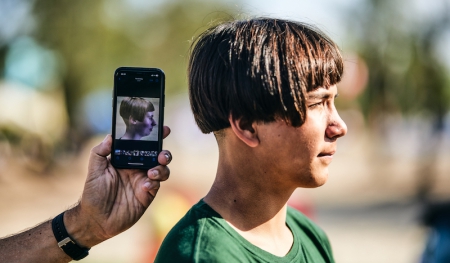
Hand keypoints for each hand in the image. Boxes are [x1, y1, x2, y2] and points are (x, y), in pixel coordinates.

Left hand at [65, 126, 171, 246]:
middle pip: (157, 156)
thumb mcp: (94, 170)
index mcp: (127, 159)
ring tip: (153, 171)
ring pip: (162, 169)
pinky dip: (154, 183)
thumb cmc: (92, 193)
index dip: (154, 136)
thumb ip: (100, 152)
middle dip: (164, 153)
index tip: (163, 129)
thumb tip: (110, 136)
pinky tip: (145, 186)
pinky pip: (157, 185)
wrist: (95, 219)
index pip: (142, 145)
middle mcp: (138, 168)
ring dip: (162, 167)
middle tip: (161, 155)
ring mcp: (144, 181)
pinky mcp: (147, 195)